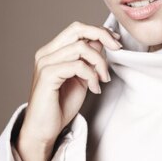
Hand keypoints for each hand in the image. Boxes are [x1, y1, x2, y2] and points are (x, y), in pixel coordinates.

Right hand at [16, 21, 121, 160]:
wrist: (43, 131)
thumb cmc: (61, 105)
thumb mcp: (81, 76)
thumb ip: (88, 58)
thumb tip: (102, 41)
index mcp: (52, 50)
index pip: (77, 29)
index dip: (98, 31)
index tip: (115, 40)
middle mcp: (46, 53)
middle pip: (77, 29)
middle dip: (101, 35)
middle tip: (117, 48)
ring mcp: (45, 62)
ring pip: (81, 47)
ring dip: (99, 62)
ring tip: (103, 79)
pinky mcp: (47, 75)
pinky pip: (77, 65)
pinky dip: (91, 75)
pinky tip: (95, 88)